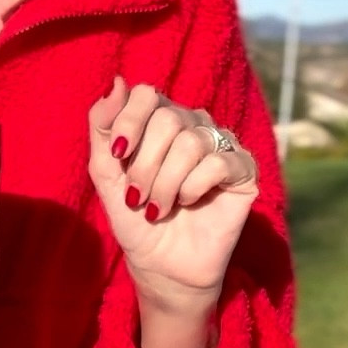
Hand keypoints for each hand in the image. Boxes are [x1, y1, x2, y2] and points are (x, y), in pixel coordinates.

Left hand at [88, 77, 257, 312]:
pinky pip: (218, 162)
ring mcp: (220, 145)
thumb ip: (103, 128)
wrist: (161, 266)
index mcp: (159, 120)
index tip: (118, 157)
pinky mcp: (243, 171)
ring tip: (158, 208)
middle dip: (145, 164)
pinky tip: (188, 203)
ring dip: (165, 182)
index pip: (146, 94)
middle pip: (168, 118)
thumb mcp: (106, 174)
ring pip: (191, 142)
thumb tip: (117, 80)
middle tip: (137, 197)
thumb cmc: (134, 220)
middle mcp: (192, 125)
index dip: (128, 122)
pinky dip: (194, 187)